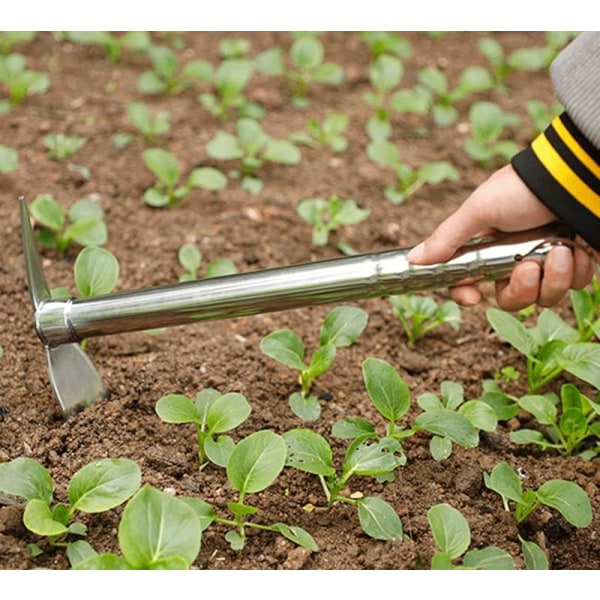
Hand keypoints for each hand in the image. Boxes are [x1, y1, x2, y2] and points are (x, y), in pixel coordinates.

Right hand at [406, 164, 596, 310]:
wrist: (581, 178)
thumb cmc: (525, 189)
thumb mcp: (479, 209)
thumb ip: (447, 238)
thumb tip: (412, 259)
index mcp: (489, 247)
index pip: (469, 282)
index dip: (467, 294)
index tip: (474, 298)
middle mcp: (517, 258)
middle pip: (509, 298)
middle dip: (520, 289)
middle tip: (529, 267)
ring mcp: (548, 262)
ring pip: (544, 297)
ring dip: (553, 278)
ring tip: (562, 250)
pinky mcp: (578, 264)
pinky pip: (576, 285)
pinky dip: (578, 269)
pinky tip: (579, 247)